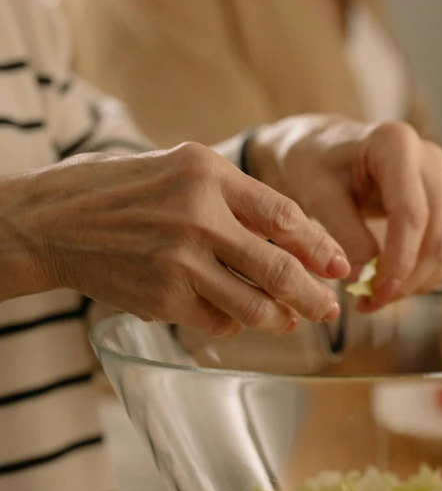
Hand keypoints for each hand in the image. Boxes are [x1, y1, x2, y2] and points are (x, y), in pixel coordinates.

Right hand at [0, 143, 349, 334]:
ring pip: (250, 303)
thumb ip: (234, 197)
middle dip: (313, 294)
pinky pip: (215, 320)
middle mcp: (197, 215)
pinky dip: (233, 322)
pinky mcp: (159, 298)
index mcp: (208, 172)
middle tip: (332, 309)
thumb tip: (289, 238)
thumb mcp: (182, 167)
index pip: (283, 213)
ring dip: (280, 318)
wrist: (54, 220)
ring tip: (293, 321)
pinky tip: (239, 319)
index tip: (339, 264)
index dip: (318, 244)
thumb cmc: (123, 188)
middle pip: (276, 266)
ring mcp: (177, 260)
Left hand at [249, 116, 441, 309]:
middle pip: (438, 234)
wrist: (321, 145)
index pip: (411, 214)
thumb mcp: (318, 196)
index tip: (376, 293)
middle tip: (371, 303)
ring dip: (421, 280)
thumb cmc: (314, 163)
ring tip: (379, 296)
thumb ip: (343, 235)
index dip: (399, 261)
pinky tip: (395, 281)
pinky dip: (429, 270)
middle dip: (408, 278)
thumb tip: (364, 281)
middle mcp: (429, 157)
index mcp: (395, 144)